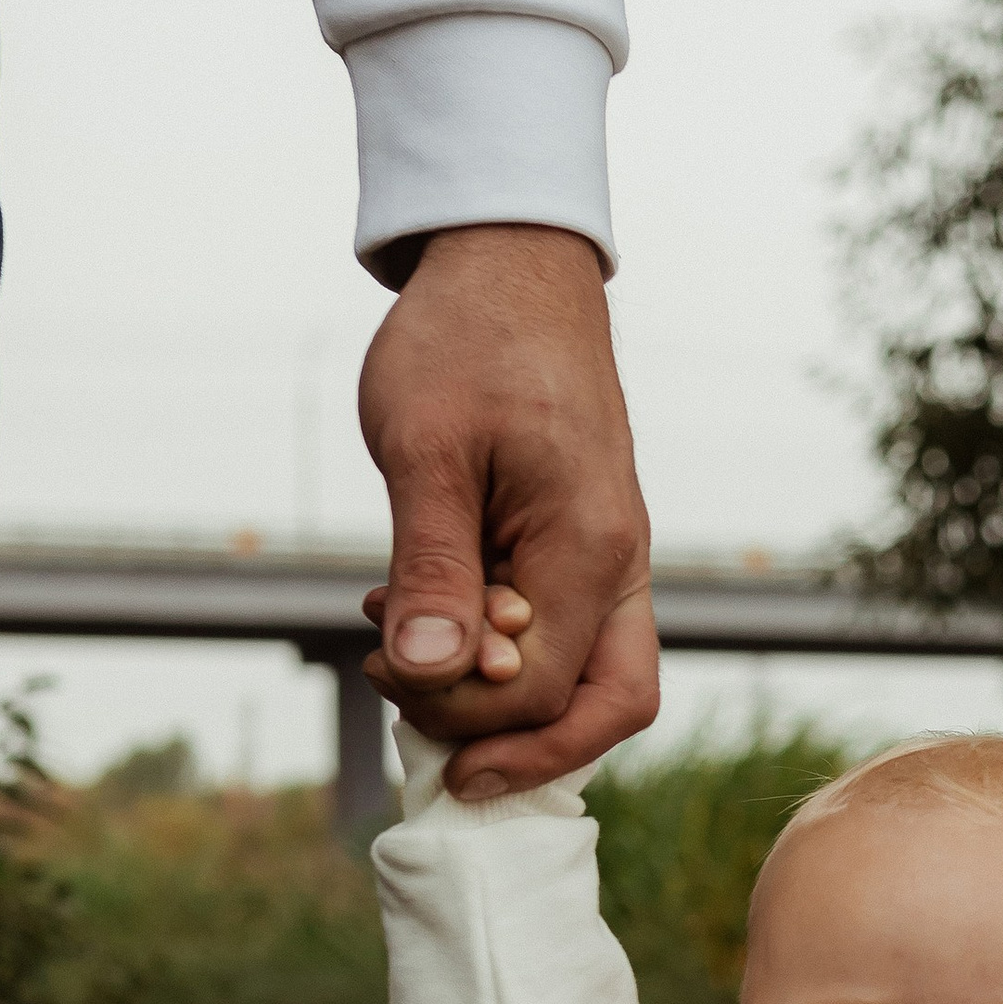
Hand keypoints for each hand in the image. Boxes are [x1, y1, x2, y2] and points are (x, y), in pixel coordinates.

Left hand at [357, 223, 658, 795]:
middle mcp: (620, 565)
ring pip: (594, 685)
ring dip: (505, 704)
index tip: (382, 667)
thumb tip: (426, 675)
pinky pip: (571, 639)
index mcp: (588, 547)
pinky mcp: (589, 548)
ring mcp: (613, 559)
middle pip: (603, 711)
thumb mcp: (423, 448)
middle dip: (507, 741)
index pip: (539, 691)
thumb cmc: (464, 339)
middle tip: (411, 712)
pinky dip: (505, 658)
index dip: (457, 710)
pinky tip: (432, 618)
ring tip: (412, 666)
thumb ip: (432, 568)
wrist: (511, 262)